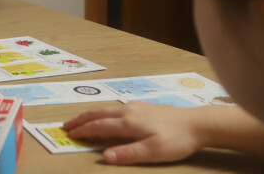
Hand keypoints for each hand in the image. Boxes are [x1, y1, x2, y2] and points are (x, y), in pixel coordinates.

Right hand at [63, 102, 203, 164]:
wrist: (197, 123)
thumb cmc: (176, 140)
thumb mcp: (154, 151)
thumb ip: (128, 153)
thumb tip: (105, 156)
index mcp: (128, 122)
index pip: (99, 126)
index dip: (84, 131)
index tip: (70, 135)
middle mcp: (127, 111)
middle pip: (98, 114)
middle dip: (80, 119)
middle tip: (66, 126)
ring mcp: (134, 107)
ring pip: (105, 109)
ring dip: (89, 115)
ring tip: (79, 120)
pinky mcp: (141, 107)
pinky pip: (113, 109)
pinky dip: (101, 113)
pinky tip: (104, 117)